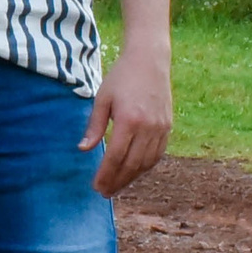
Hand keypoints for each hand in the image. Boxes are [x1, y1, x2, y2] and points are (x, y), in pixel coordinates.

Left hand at [80, 42, 171, 196]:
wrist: (149, 60)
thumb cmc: (121, 77)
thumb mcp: (102, 98)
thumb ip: (94, 126)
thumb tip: (83, 149)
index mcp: (129, 120)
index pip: (116, 156)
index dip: (106, 174)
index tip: (96, 186)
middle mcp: (148, 127)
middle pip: (132, 164)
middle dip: (117, 181)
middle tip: (104, 192)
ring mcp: (161, 128)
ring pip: (147, 162)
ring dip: (132, 178)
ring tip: (117, 186)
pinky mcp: (168, 126)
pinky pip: (157, 154)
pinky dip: (145, 166)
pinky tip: (134, 172)